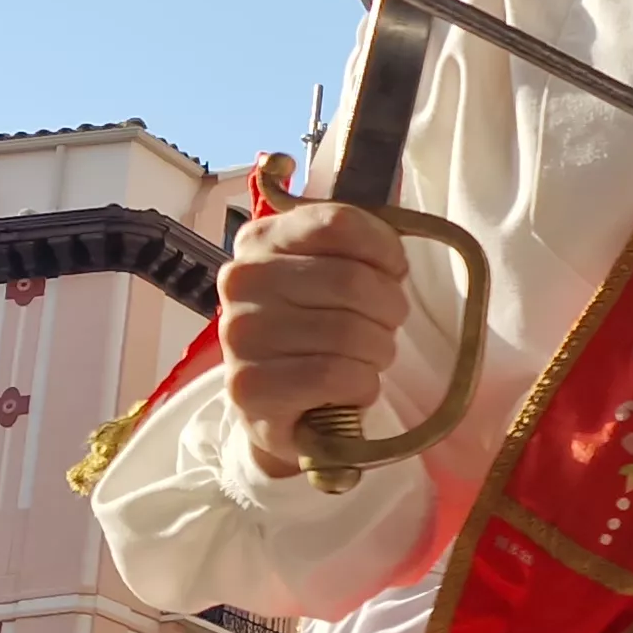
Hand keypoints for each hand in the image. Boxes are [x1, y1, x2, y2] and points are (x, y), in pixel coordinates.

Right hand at [214, 201, 412, 476]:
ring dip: (377, 352)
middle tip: (383, 328)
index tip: (393, 273)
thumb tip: (393, 257)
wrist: (284, 408)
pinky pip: (335, 375)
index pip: (339, 224)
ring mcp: (239, 334)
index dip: (384, 251)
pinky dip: (361, 385)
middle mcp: (241, 281)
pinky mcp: (248, 386)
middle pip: (352, 281)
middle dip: (388, 310)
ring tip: (364, 360)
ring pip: (348, 332)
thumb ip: (358, 249)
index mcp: (261, 240)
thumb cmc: (319, 332)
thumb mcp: (334, 275)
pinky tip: (349, 387)